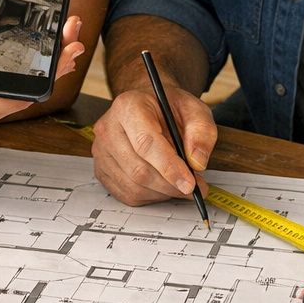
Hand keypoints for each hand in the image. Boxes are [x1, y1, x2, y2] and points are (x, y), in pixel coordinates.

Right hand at [0, 0, 85, 120]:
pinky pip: (36, 75)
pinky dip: (52, 59)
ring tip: (74, 35)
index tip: (55, 68)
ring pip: (39, 82)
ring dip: (59, 59)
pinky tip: (65, 43)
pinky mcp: (12, 80)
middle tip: (74, 41)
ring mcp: (5, 90)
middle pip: (33, 87)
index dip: (36, 87)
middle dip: (58, 65)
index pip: (9, 99)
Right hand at [92, 85, 216, 204]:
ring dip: (163, 192)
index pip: (146, 143)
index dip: (169, 167)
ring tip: (180, 182)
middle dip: (171, 184)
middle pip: (139, 170)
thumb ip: (201, 132)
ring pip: (134, 186)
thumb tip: (197, 162)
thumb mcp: (194, 110)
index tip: (190, 183)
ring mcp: (102, 151)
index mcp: (129, 107)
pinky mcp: (101, 170)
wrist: (148, 107)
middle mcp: (109, 128)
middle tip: (195, 186)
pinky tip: (163, 183)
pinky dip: (151, 195)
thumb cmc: (168, 108)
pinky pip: (127, 194)